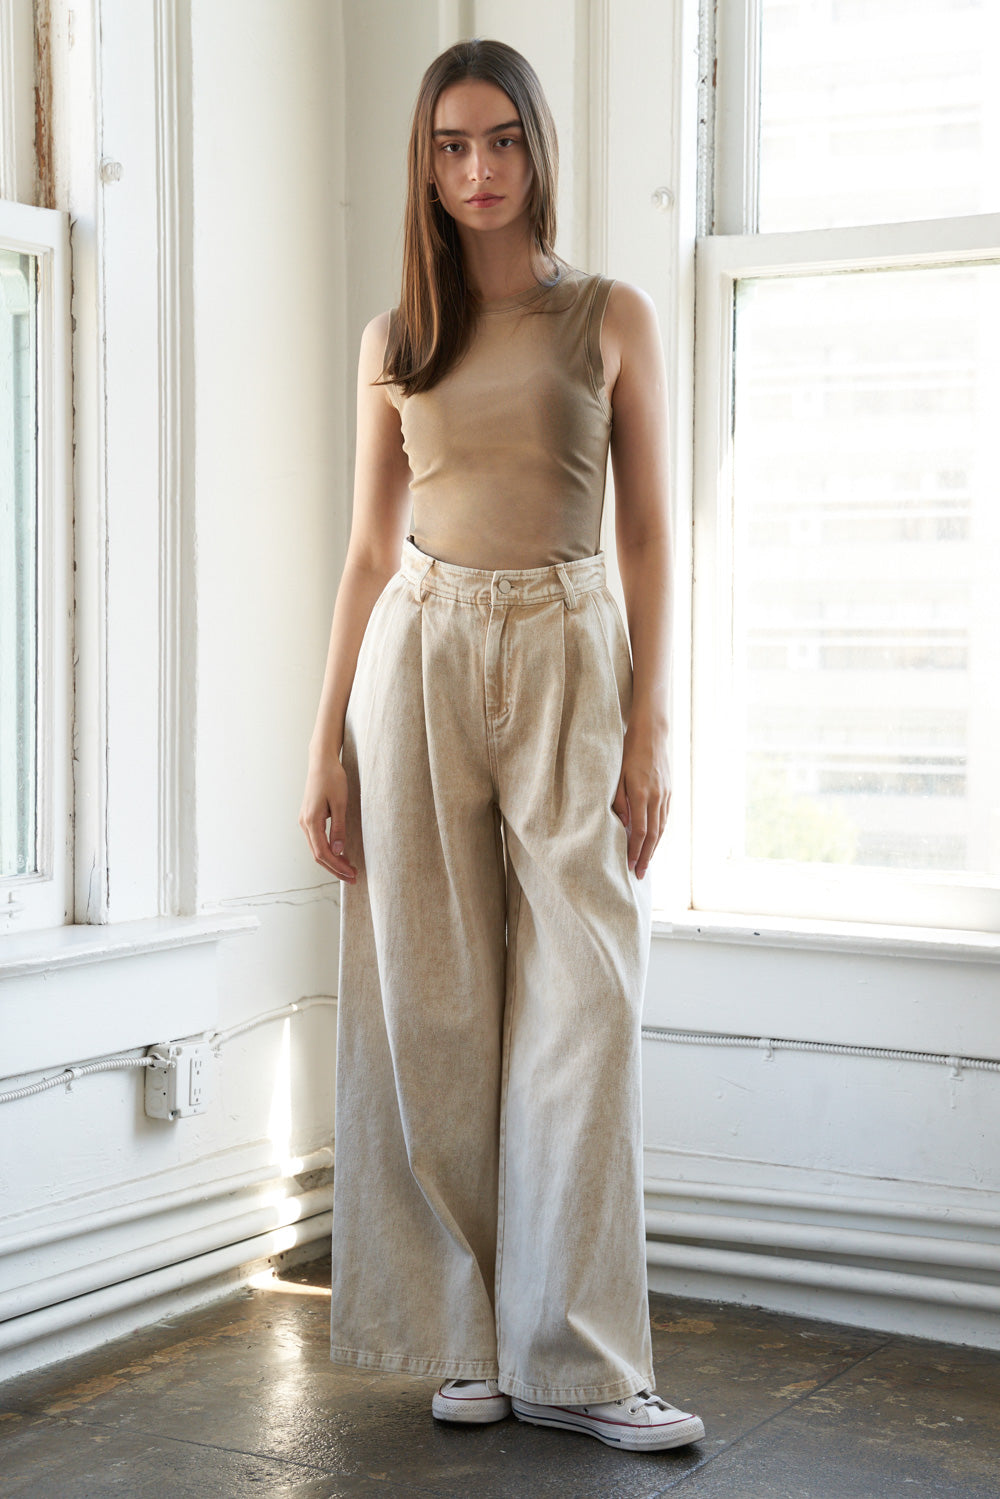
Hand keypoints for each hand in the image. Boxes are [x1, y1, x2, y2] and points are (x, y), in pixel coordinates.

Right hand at [299, 755, 357, 882]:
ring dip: (333, 861)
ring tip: (349, 869)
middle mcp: (304, 824)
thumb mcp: (340, 803)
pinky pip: (317, 841)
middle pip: (318, 855)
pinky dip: (328, 851)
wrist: (322, 761)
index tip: (352, 874)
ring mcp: (305, 821)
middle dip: (336, 869)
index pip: (323, 853)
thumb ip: (339, 828)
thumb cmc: (332, 778)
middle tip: (354, 878)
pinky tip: (341, 855)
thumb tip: (338, 851)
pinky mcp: (309, 818)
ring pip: (317, 849)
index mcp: (311, 821)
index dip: (338, 867)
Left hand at [611, 719, 670, 879]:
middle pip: (653, 835)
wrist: (652, 733)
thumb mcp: (616, 774)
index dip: (634, 851)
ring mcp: (665, 795)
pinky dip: (659, 834)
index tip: (630, 865)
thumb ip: (618, 801)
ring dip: (654, 848)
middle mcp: (656, 797)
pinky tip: (654, 842)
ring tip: (646, 863)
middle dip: (646, 857)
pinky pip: (665, 818)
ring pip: (661, 828)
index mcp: (641, 794)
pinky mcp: (669, 792)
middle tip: (640, 875)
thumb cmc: (628, 752)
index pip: (639, 831)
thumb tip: (620, 826)